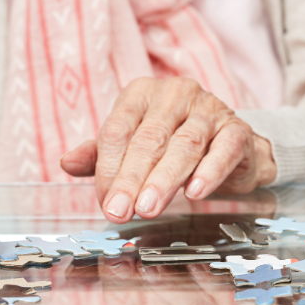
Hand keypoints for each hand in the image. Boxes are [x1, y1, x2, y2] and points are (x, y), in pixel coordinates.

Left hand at [60, 77, 276, 223]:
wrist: (231, 149)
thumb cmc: (173, 145)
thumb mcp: (131, 148)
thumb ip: (100, 155)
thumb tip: (67, 162)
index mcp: (142, 94)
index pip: (119, 129)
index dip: (109, 168)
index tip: (106, 202)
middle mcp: (175, 94)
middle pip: (149, 139)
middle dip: (132, 179)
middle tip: (120, 211)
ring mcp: (209, 109)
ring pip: (184, 145)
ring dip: (164, 179)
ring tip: (148, 207)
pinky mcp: (237, 130)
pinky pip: (223, 150)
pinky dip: (209, 172)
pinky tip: (195, 192)